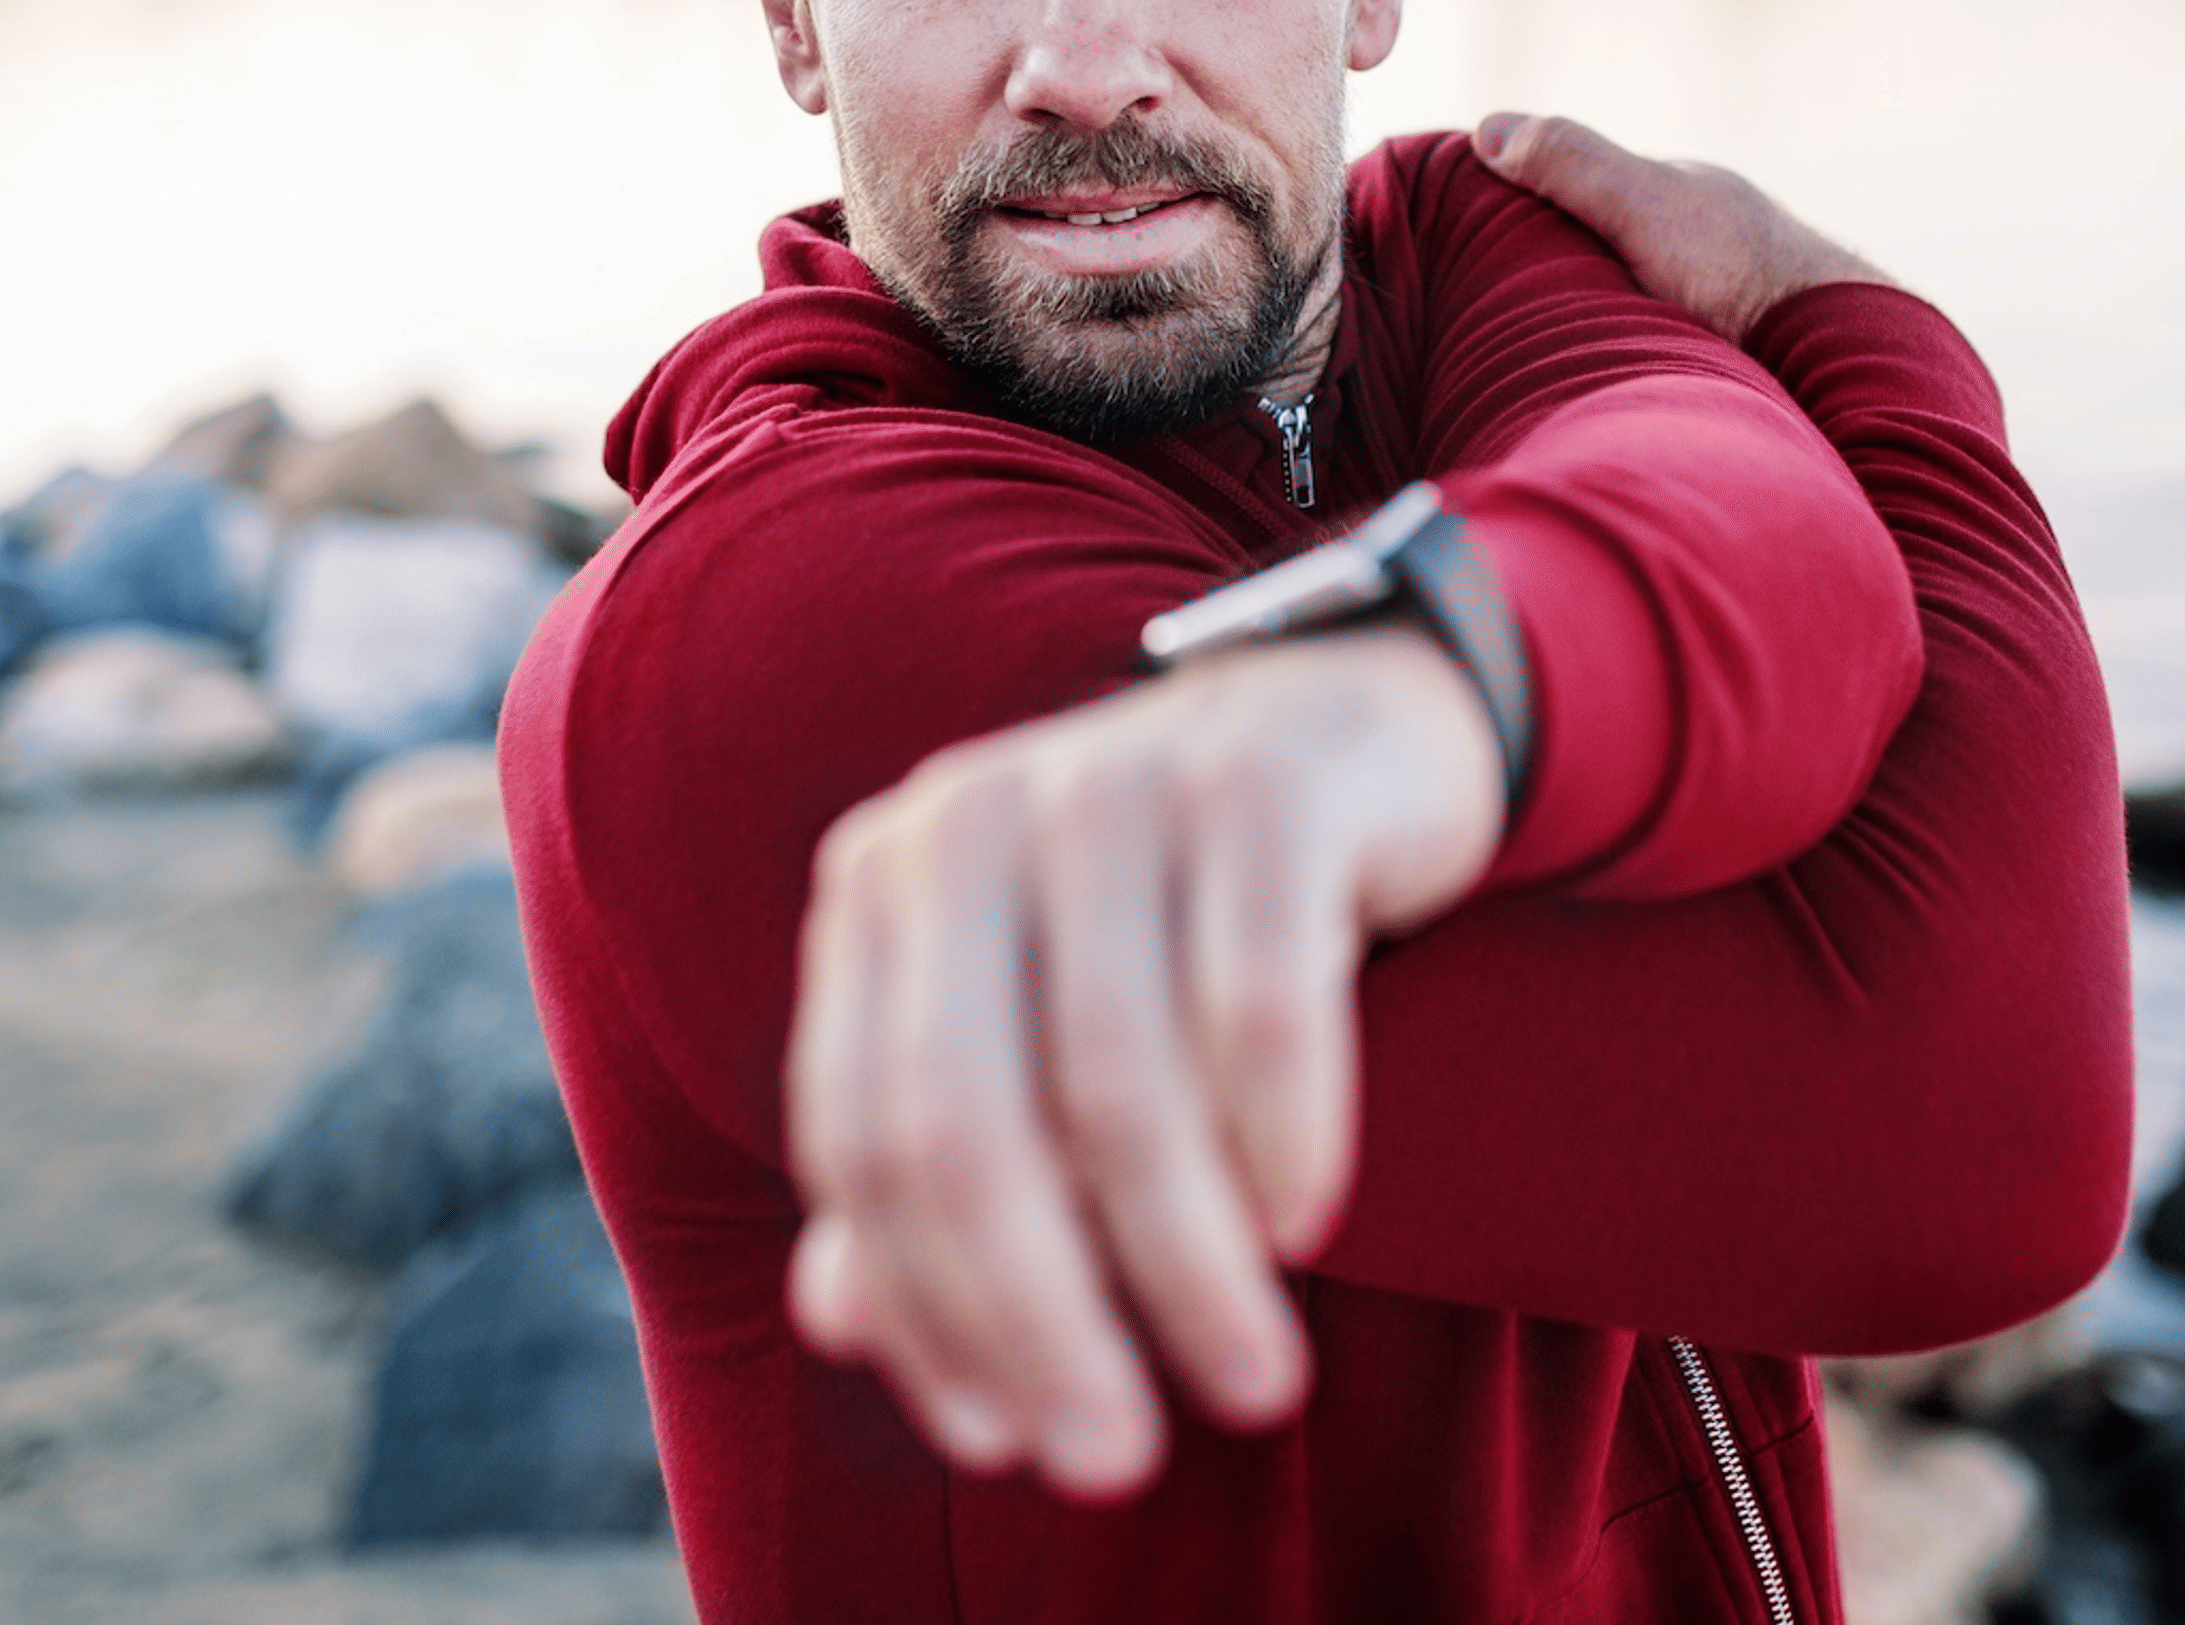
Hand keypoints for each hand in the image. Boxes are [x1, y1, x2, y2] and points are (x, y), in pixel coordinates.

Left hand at [783, 623, 1501, 1498]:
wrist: (1347, 731)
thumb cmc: (1166, 920)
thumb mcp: (1030, 1024)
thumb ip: (929, 1157)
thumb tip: (837, 1319)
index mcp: (883, 882)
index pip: (859, 1137)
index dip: (924, 1310)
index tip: (1009, 1441)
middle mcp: (973, 819)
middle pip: (966, 1124)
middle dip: (1043, 1319)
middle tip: (1120, 1453)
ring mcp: (1114, 785)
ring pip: (1119, 1086)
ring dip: (1186, 1268)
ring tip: (1251, 1377)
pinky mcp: (1261, 784)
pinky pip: (1259, 1001)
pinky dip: (1279, 1138)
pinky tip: (1302, 1223)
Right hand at [1471, 112, 1898, 340]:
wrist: (1840, 358)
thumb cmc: (1741, 272)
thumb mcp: (1642, 202)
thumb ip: (1571, 165)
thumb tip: (1490, 129)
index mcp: (1685, 199)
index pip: (1594, 190)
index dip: (1535, 208)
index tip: (1476, 238)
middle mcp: (1710, 246)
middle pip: (1617, 249)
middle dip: (1567, 271)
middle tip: (1501, 312)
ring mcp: (1729, 306)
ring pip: (1643, 306)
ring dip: (1601, 327)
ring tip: (1546, 360)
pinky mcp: (1743, 368)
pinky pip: (1671, 355)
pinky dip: (1637, 363)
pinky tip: (1613, 387)